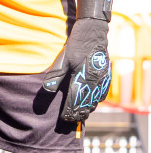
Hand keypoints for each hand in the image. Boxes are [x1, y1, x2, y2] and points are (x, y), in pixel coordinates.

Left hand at [42, 0, 112, 123]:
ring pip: (96, 100)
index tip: (64, 119)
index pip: (75, 100)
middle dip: (79, 113)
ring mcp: (103, 79)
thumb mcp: (63, 58)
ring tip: (79, 115)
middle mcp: (95, 80)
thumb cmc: (76, 45)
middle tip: (70, 121)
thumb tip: (46, 90)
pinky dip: (96, 100)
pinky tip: (91, 103)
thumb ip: (55, 75)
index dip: (70, 111)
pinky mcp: (106, 75)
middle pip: (87, 103)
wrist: (93, 32)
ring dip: (87, 108)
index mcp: (83, 77)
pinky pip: (102, 93)